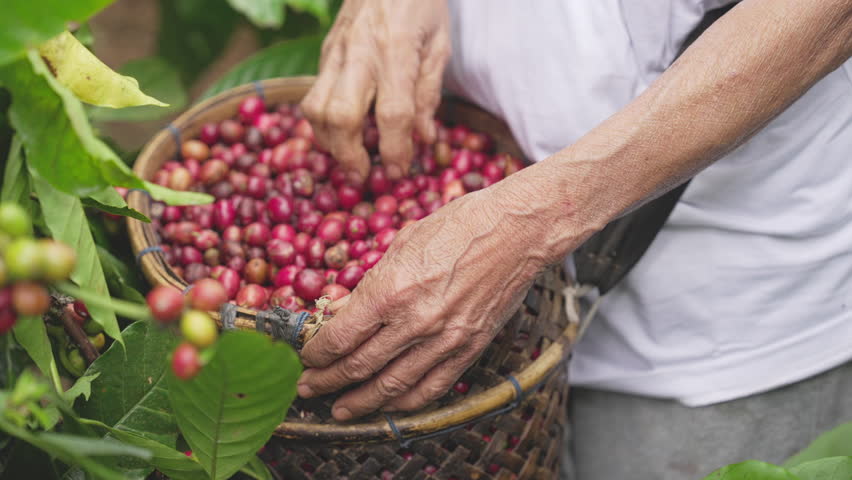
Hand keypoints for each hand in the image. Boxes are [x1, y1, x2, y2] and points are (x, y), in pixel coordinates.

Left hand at [297, 165, 577, 420]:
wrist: (517, 231)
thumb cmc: (460, 224)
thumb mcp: (403, 243)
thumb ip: (372, 282)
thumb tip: (344, 310)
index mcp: (391, 289)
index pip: (340, 337)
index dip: (317, 354)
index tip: (307, 358)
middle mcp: (414, 320)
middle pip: (358, 365)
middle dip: (327, 381)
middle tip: (309, 389)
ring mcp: (444, 339)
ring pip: (391, 385)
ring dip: (360, 401)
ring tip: (340, 409)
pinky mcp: (469, 348)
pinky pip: (431, 387)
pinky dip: (405, 402)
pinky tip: (387, 406)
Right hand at [300, 0, 450, 183]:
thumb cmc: (420, 4)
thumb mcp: (440, 44)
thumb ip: (429, 91)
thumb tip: (423, 138)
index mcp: (397, 50)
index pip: (393, 113)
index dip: (396, 149)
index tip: (400, 171)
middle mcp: (360, 53)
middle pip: (341, 116)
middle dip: (350, 155)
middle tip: (363, 175)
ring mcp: (336, 51)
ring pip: (315, 107)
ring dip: (329, 142)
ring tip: (348, 158)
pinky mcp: (324, 52)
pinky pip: (312, 94)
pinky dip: (322, 122)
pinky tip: (338, 133)